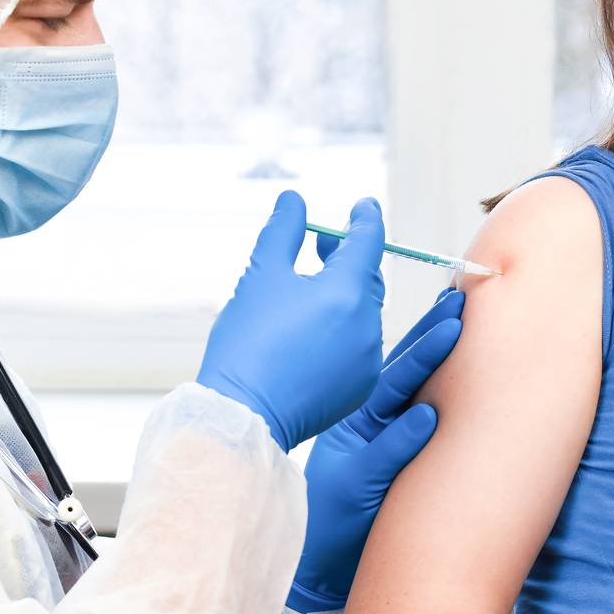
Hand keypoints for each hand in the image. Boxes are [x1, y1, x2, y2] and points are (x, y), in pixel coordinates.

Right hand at [197, 190, 385, 451]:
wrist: (245, 413)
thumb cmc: (247, 341)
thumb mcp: (261, 276)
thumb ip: (283, 231)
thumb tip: (294, 200)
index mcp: (347, 292)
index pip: (368, 241)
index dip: (365, 218)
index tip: (363, 206)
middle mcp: (368, 325)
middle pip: (368, 278)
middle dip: (350, 256)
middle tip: (324, 243)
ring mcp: (369, 359)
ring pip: (364, 313)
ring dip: (346, 294)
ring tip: (313, 286)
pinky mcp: (361, 386)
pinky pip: (360, 346)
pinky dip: (345, 330)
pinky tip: (315, 329)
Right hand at [286, 288, 464, 612]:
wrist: (314, 568)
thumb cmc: (350, 520)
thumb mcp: (377, 470)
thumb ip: (400, 437)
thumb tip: (432, 407)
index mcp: (369, 420)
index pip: (404, 368)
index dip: (428, 334)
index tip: (456, 303)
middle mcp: (363, 428)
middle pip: (400, 370)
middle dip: (430, 332)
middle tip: (461, 298)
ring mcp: (358, 452)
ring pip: (392, 398)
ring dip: (422, 363)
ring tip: (453, 331)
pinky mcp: (357, 485)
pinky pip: (384, 457)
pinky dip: (405, 437)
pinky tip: (429, 414)